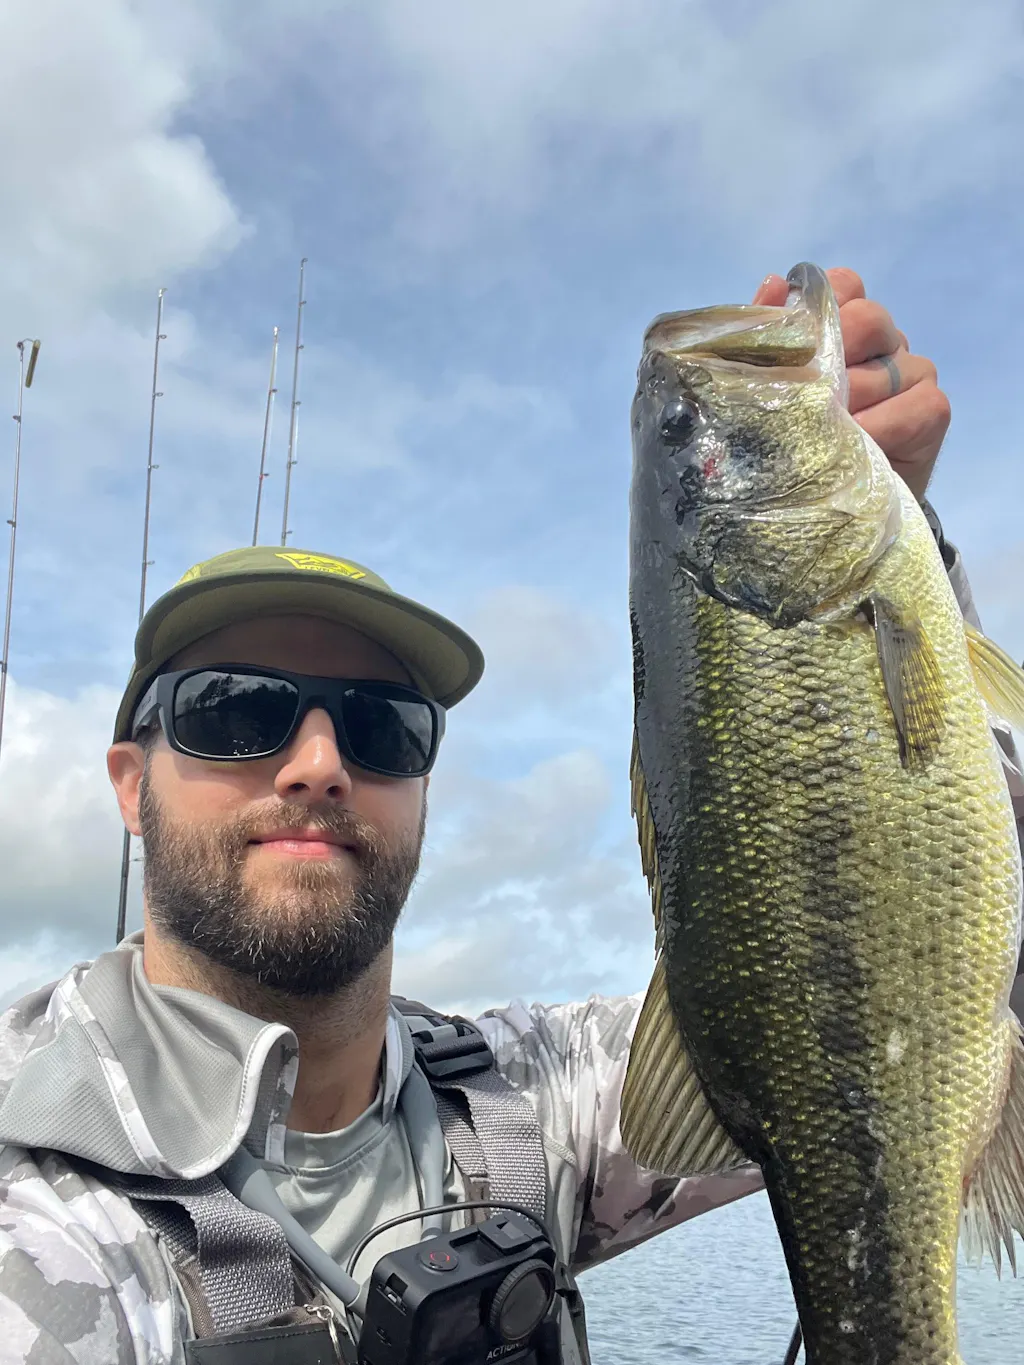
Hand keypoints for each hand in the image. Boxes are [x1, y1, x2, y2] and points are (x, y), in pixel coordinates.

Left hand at [753, 268, 949, 501]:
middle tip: (803, 401)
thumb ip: (767, 336)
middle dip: (829, 360)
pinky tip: (855, 444)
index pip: (842, 285)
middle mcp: (884, 339)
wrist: (830, 503)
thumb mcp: (770, 388)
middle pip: (865, 318)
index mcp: (844, 324)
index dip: (817, 309)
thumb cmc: (795, 439)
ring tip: (818, 435)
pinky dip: (877, 429)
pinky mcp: (933, 409)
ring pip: (882, 367)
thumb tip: (774, 283)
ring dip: (846, 406)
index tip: (792, 350)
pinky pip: (910, 407)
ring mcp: (913, 371)